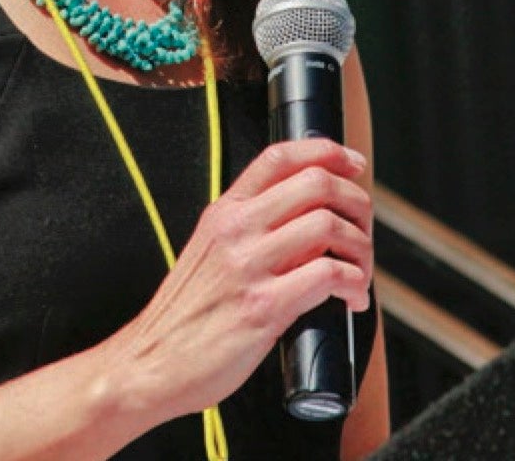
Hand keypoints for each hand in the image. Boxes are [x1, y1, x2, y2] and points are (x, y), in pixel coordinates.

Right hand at [104, 138, 373, 423]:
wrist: (150, 362)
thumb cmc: (187, 315)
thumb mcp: (209, 250)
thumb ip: (250, 228)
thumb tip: (307, 217)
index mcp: (224, 212)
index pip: (279, 156)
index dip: (326, 151)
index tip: (353, 164)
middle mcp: (236, 229)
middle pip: (316, 183)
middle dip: (357, 202)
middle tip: (364, 229)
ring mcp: (248, 266)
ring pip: (328, 225)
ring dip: (361, 248)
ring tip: (360, 272)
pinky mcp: (263, 307)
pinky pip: (328, 275)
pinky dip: (354, 285)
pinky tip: (352, 300)